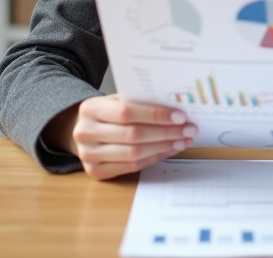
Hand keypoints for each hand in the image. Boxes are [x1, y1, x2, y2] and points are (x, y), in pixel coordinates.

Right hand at [42, 94, 196, 179]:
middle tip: (188, 129)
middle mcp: (85, 132)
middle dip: (166, 132)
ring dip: (163, 147)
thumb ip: (139, 102)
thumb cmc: (107, 113)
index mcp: (90, 108)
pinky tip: (168, 150)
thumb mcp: (117, 100)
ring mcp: (88, 155)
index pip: (126, 112)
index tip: (180, 116)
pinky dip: (154, 158)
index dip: (155, 115)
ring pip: (134, 153)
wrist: (83, 130)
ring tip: (183, 140)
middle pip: (133, 135)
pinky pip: (131, 167)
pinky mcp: (95, 172)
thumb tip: (176, 108)